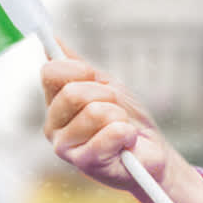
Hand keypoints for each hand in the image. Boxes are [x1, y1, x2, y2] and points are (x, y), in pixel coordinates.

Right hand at [40, 54, 202, 202]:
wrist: (151, 151)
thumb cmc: (128, 120)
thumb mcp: (105, 84)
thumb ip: (77, 66)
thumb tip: (53, 39)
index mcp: (55, 103)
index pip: (51, 72)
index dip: (79, 70)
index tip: (98, 80)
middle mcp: (53, 126)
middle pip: (72, 91)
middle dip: (105, 95)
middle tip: (115, 109)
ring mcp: (65, 146)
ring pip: (94, 111)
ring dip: (118, 116)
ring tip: (121, 128)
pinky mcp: (84, 163)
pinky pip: (110, 133)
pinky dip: (126, 133)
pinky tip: (125, 143)